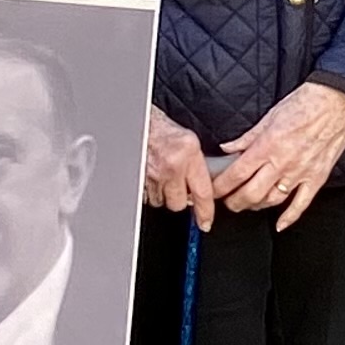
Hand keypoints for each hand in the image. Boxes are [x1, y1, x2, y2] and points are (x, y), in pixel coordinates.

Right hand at [145, 107, 215, 227]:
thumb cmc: (162, 129)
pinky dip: (150, 191)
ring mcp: (153, 174)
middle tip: (178, 186)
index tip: (205, 222)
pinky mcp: (138, 179)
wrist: (139, 122)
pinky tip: (152, 178)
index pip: (202, 192)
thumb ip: (198, 167)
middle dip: (179, 198)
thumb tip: (205, 190)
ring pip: (161, 201)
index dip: (205, 212)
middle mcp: (172, 165)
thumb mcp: (190, 143)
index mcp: (188, 153)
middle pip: (179, 203)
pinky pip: (147, 196)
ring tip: (164, 178)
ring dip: (164, 194)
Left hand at [212, 82, 344, 229]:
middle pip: (250, 193)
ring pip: (272, 201)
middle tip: (227, 203)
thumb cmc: (306, 104)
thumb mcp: (270, 116)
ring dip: (256, 207)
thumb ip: (247, 137)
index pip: (236, 174)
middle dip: (234, 202)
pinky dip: (289, 218)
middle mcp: (281, 163)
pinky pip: (301, 204)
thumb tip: (228, 148)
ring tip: (248, 205)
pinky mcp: (316, 178)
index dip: (221, 187)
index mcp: (267, 146)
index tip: (213, 191)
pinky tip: (280, 224)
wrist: (338, 102)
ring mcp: (299, 174)